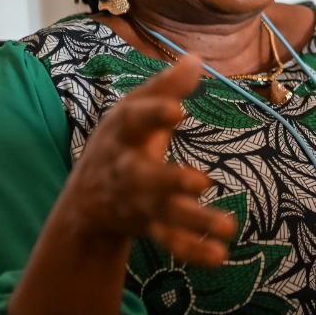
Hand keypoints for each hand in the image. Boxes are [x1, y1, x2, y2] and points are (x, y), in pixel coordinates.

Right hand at [61, 55, 236, 263]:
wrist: (87, 199)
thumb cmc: (121, 141)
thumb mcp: (135, 109)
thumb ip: (165, 88)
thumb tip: (195, 58)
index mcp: (122, 133)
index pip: (134, 120)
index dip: (154, 114)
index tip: (178, 109)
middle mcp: (127, 170)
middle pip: (144, 177)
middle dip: (169, 181)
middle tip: (200, 182)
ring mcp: (137, 202)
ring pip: (164, 213)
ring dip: (195, 220)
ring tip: (228, 226)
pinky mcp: (149, 226)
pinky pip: (170, 240)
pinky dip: (193, 250)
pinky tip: (220, 255)